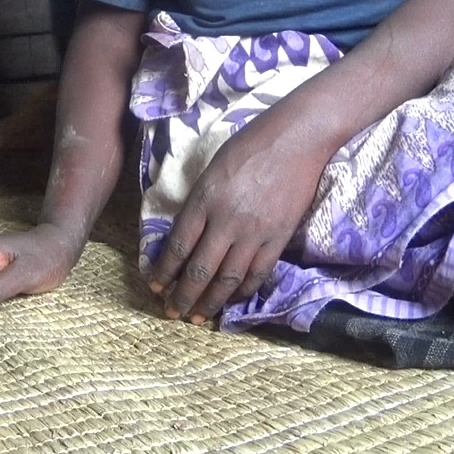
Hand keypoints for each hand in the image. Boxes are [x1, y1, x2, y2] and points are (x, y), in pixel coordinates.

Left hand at [151, 118, 326, 324]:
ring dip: (210, 302)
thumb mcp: (211, 169)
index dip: (164, 271)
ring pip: (228, 279)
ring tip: (198, 316)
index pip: (178, 246)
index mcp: (205, 199)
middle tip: (172, 312)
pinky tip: (232, 300)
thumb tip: (187, 236)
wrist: (298, 137)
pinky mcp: (279, 237)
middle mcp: (227, 220)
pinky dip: (243, 291)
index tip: (155, 286)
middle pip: (200, 270)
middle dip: (182, 296)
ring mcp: (255, 232)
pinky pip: (258, 273)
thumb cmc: (250, 144)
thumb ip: (199, 203)